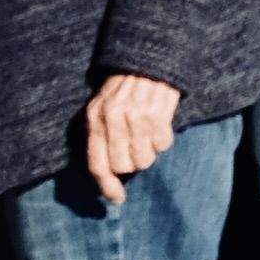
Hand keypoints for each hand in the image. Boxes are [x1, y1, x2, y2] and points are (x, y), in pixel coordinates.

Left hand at [74, 71, 179, 208]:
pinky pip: (163, 145)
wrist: (147, 60)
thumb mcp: (102, 109)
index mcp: (95, 118)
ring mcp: (136, 116)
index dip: (107, 186)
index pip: (97, 163)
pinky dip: (164, 139)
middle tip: (136, 146)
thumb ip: (101, 142)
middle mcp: (113, 118)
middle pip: (124, 166)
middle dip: (132, 163)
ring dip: (149, 151)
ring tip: (147, 133)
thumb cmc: (123, 91)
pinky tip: (159, 123)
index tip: (118, 199)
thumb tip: (111, 183)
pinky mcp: (158, 113)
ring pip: (145, 159)